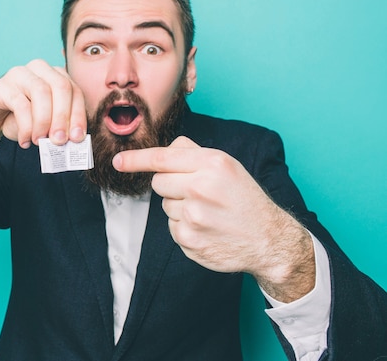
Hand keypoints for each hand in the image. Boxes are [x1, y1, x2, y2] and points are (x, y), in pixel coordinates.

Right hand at [0, 59, 86, 149]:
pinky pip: (20, 103)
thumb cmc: (22, 118)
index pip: (75, 91)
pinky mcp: (2, 85)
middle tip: (59, 140)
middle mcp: (40, 69)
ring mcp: (20, 74)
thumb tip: (74, 139)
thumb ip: (60, 128)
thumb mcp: (46, 125)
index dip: (78, 115)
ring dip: (44, 121)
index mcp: (57, 75)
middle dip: (63, 117)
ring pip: (41, 91)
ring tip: (40, 141)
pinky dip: (26, 126)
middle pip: (61, 87)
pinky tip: (25, 140)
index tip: (77, 138)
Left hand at [112, 136, 314, 301]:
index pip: (162, 158)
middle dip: (171, 186)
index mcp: (212, 164)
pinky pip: (171, 227)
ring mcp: (193, 216)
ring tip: (207, 212)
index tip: (118, 161)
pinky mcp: (188, 240)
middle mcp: (201, 188)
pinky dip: (184, 227)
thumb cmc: (244, 198)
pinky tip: (206, 228)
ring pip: (164, 206)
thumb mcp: (227, 166)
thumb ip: (194, 154)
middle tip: (197, 193)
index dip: (136, 159)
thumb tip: (167, 148)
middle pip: (158, 182)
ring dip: (179, 207)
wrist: (268, 239)